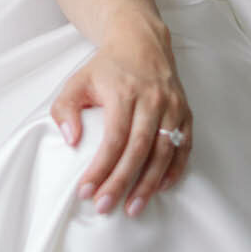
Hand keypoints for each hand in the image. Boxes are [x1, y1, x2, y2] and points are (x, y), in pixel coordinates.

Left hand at [49, 17, 191, 216]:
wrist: (141, 43)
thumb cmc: (106, 68)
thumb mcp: (77, 82)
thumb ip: (65, 110)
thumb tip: (71, 141)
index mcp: (124, 92)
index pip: (113, 138)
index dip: (100, 168)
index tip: (86, 191)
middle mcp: (152, 100)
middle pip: (138, 149)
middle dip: (121, 182)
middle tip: (106, 207)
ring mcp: (172, 107)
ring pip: (163, 152)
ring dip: (148, 183)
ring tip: (133, 208)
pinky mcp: (185, 113)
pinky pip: (184, 146)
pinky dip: (173, 170)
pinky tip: (160, 188)